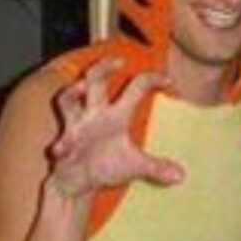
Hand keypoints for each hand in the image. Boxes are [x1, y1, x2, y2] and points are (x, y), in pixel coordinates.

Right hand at [50, 57, 184, 196]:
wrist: (78, 180)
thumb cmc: (106, 164)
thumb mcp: (135, 165)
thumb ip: (156, 167)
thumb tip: (181, 176)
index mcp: (117, 114)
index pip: (136, 88)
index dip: (151, 79)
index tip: (169, 80)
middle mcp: (96, 114)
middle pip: (95, 80)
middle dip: (104, 68)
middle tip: (118, 60)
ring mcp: (77, 126)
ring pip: (69, 100)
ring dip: (72, 93)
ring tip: (80, 88)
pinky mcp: (64, 143)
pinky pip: (61, 140)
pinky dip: (60, 145)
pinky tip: (59, 151)